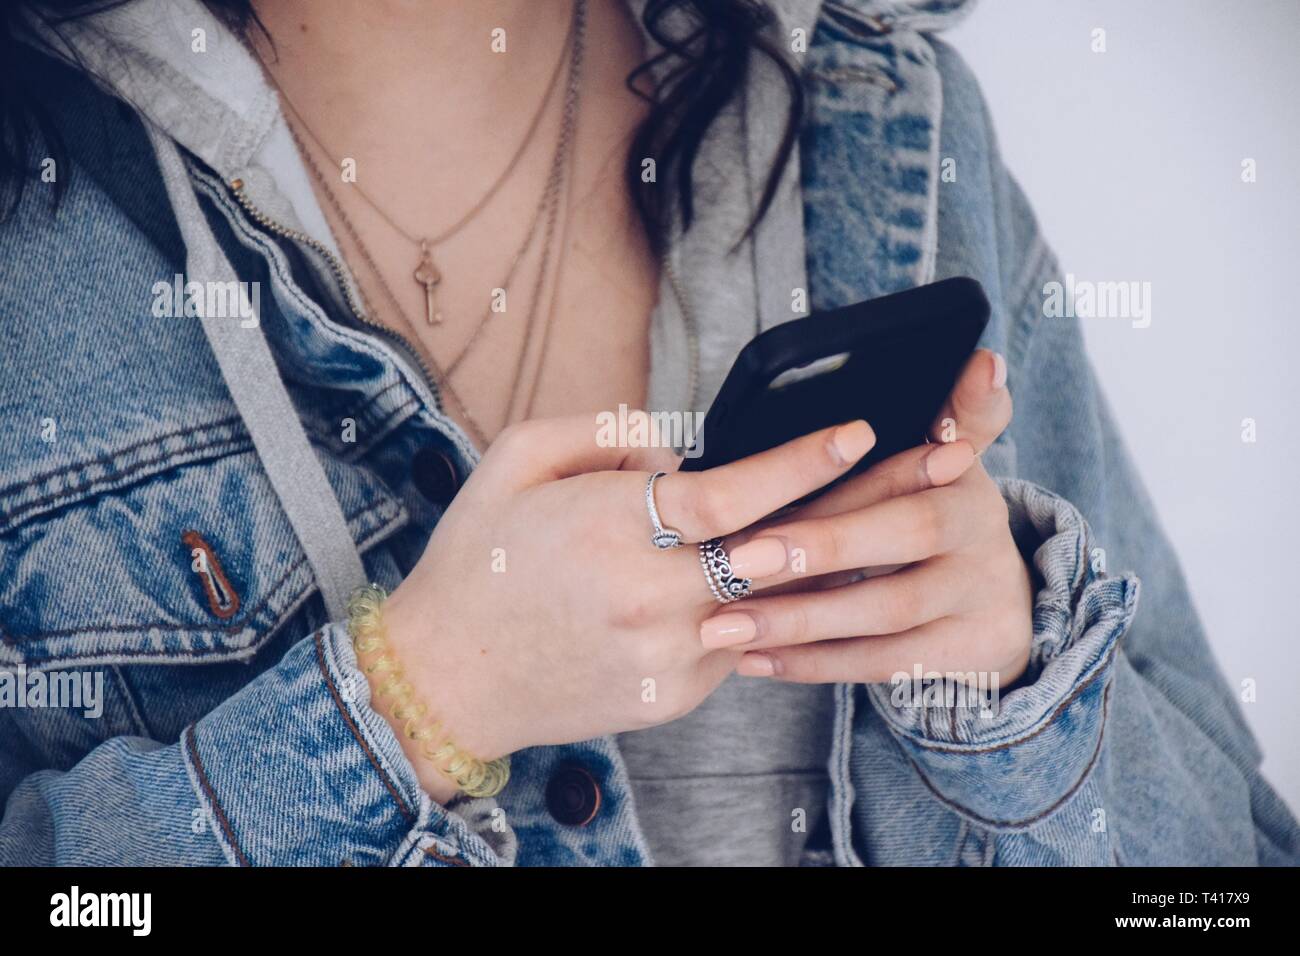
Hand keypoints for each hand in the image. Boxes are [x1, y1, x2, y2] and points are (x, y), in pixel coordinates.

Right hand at [378, 413, 879, 800]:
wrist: (446, 680)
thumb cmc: (476, 562)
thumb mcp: (514, 461)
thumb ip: (602, 433)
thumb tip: (675, 449)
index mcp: (611, 531)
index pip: (733, 494)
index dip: (803, 460)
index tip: (859, 431)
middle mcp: (652, 600)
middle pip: (781, 551)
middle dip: (859, 507)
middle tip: (925, 474)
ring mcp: (671, 657)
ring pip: (768, 601)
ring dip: (814, 561)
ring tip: (864, 521)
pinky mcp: (676, 695)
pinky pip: (738, 640)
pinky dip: (752, 608)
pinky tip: (750, 583)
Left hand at [698, 349, 1033, 687]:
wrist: (996, 608)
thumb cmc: (936, 514)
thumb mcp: (947, 459)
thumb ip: (951, 412)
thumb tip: (985, 361)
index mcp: (966, 471)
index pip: (926, 455)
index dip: (876, 456)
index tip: (832, 451)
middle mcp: (984, 530)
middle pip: (907, 533)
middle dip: (820, 544)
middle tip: (736, 559)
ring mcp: (981, 597)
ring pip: (887, 611)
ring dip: (801, 619)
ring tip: (724, 625)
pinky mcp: (968, 655)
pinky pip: (882, 664)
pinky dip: (815, 664)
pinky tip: (753, 661)